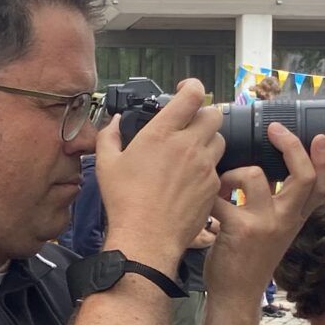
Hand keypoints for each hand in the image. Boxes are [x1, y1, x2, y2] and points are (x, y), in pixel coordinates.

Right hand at [95, 79, 223, 272]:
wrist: (147, 237)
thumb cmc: (124, 201)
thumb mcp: (105, 164)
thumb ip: (108, 136)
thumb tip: (112, 122)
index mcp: (161, 133)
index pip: (192, 95)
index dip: (193, 87)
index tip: (186, 90)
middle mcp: (188, 145)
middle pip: (214, 114)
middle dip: (203, 114)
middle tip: (190, 124)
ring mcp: (204, 166)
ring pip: (219, 140)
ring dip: (208, 140)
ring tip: (191, 152)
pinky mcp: (213, 186)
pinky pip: (217, 168)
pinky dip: (207, 168)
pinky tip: (190, 179)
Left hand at [204, 123, 324, 302]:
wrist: (235, 295)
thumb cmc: (248, 259)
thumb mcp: (273, 233)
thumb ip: (276, 207)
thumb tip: (263, 170)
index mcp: (295, 219)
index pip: (321, 185)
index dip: (324, 159)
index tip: (320, 136)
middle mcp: (286, 220)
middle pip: (302, 175)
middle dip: (290, 145)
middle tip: (273, 129)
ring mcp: (264, 225)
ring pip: (255, 175)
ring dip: (231, 173)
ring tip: (221, 187)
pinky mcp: (239, 230)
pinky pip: (221, 196)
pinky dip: (209, 196)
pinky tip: (205, 206)